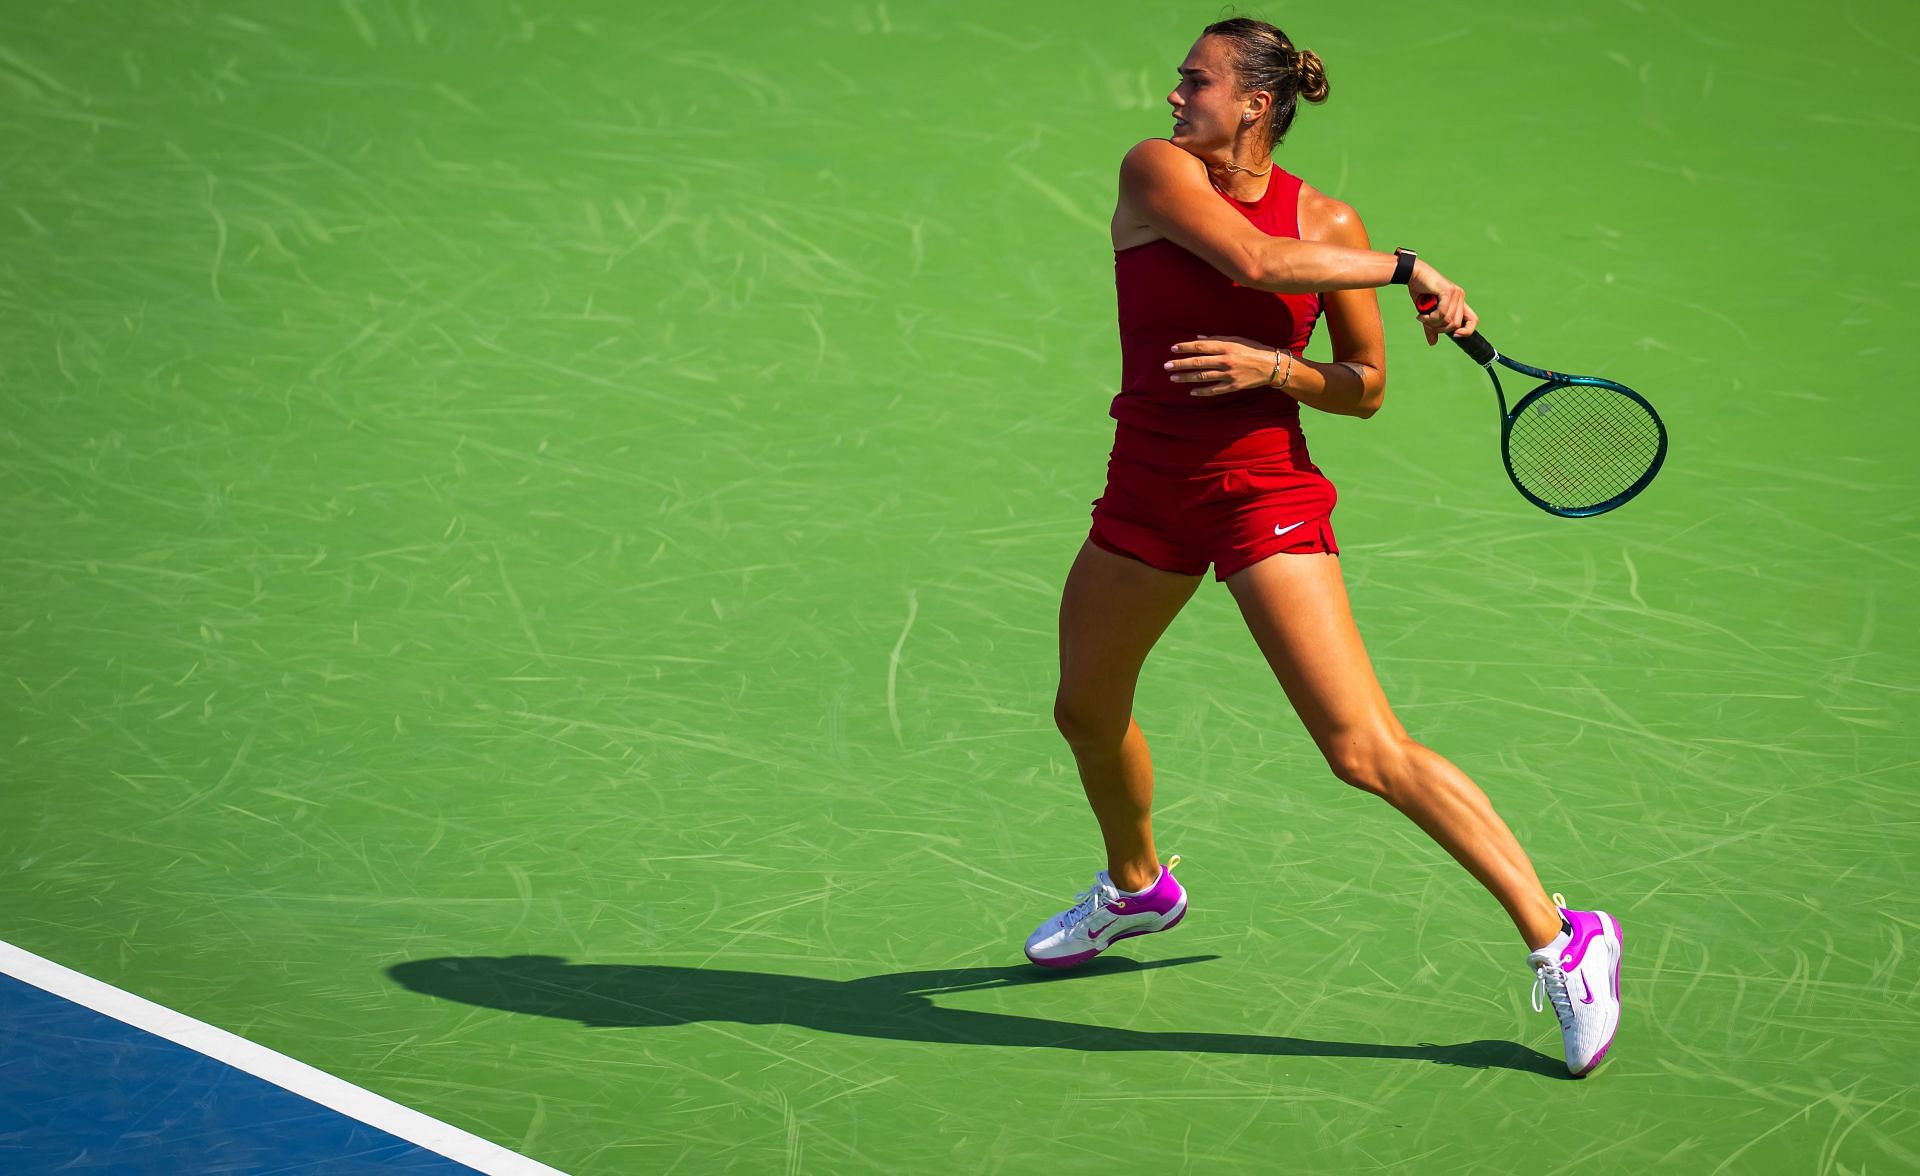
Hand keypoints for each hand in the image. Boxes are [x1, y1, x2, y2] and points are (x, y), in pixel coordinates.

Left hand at [1165, 335, 1287, 396]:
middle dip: (1180, 364)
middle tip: (1167, 366)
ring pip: (1203, 377)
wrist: (1272, 366)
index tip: (1173, 349)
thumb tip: (1198, 339)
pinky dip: (1202, 391)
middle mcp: (1226, 361)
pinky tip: (1191, 391)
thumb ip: (1217, 339)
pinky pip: (1214, 390)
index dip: (1186, 347)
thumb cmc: (1253, 349)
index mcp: (1226, 347)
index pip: (1201, 347)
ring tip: (1173, 378)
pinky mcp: (1233, 386)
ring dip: (1187, 378)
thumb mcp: (1237, 340)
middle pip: (1198, 362)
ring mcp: (1229, 375)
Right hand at [1407, 261, 1478, 345]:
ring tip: (1422, 317)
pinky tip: (1422, 315)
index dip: (1467, 331)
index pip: (1473, 320)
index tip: (1454, 335)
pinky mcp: (1448, 291)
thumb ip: (1432, 327)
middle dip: (1439, 328)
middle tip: (1426, 322)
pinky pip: (1442, 313)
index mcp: (1459, 302)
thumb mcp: (1427, 313)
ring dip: (1432, 323)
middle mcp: (1460, 297)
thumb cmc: (1420, 291)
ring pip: (1448, 320)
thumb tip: (1433, 342)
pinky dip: (1430, 318)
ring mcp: (1456, 293)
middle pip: (1456, 324)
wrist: (1413, 274)